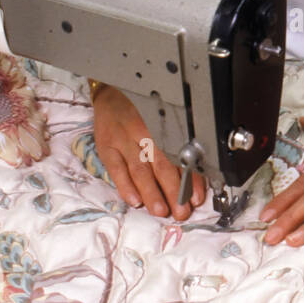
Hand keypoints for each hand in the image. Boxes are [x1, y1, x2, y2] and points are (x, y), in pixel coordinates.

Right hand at [91, 86, 205, 219]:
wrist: (112, 91)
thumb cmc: (142, 107)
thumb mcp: (163, 118)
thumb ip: (176, 142)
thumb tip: (197, 170)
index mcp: (163, 128)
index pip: (180, 157)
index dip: (190, 179)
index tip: (196, 198)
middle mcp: (145, 134)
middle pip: (162, 167)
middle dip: (174, 192)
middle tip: (182, 211)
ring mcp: (124, 141)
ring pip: (141, 171)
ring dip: (152, 193)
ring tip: (161, 210)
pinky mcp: (107, 147)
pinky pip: (116, 170)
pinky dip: (125, 186)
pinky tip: (134, 200)